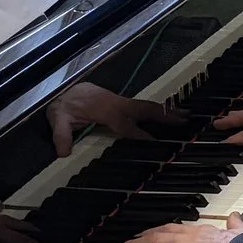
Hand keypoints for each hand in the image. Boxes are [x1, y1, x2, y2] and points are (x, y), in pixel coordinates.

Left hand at [47, 81, 187, 157]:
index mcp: (104, 109)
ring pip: (146, 106)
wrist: (61, 89)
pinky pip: (142, 106)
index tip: (157, 142)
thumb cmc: (61, 105)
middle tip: (186, 120)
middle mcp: (116, 103)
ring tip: (186, 115)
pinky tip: (167, 114)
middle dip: (164, 116)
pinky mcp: (119, 102)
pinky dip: (157, 109)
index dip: (141, 134)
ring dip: (166, 111)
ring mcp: (119, 101)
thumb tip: (64, 152)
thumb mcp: (57, 119)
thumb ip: (61, 135)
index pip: (126, 124)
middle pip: (144, 110)